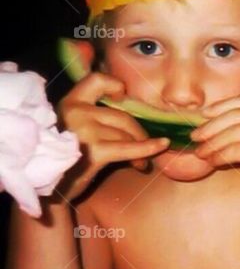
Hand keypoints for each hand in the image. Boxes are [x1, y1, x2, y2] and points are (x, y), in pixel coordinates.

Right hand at [56, 72, 170, 201]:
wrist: (51, 187)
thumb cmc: (66, 158)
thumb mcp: (75, 130)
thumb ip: (96, 119)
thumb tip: (135, 121)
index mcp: (70, 104)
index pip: (95, 81)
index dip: (114, 85)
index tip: (124, 96)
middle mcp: (76, 113)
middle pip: (122, 116)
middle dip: (137, 133)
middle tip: (144, 149)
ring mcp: (84, 130)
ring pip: (126, 134)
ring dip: (140, 149)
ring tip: (141, 163)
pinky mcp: (94, 151)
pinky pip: (130, 147)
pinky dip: (148, 148)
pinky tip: (161, 146)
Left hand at [190, 97, 239, 209]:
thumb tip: (227, 129)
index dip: (222, 107)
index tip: (205, 114)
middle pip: (234, 115)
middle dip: (211, 125)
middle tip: (195, 136)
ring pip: (230, 133)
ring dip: (212, 144)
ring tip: (200, 153)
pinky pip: (232, 150)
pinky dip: (219, 156)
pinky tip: (212, 162)